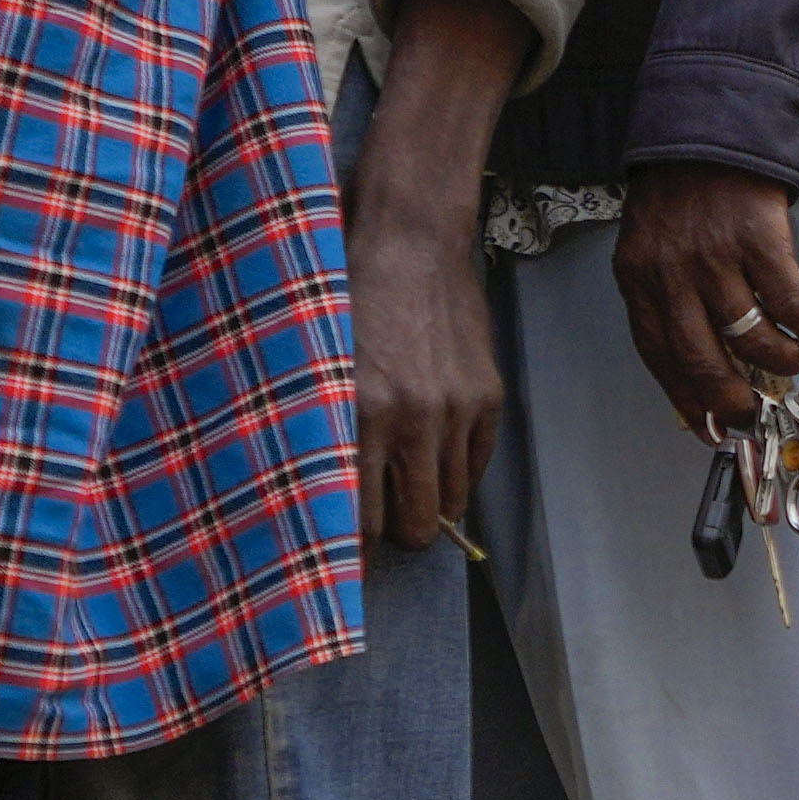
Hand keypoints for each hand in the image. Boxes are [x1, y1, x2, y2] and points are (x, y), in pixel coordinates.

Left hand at [344, 0, 531, 563]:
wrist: (409, 232)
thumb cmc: (345, 289)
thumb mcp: (312, 359)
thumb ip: (313, 427)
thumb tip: (311, 494)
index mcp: (359, 411)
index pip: (361, 519)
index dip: (351, 553)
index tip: (340, 566)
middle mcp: (413, 417)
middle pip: (416, 524)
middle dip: (399, 533)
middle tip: (381, 521)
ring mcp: (456, 407)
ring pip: (452, 501)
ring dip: (430, 501)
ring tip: (408, 484)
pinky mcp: (487, 394)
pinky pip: (478, 464)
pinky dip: (458, 469)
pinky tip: (434, 451)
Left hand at [612, 168, 798, 440]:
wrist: (708, 126)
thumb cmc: (680, 194)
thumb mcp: (651, 246)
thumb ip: (665, 299)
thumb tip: (700, 370)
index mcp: (638, 279)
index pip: (658, 356)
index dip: (687, 398)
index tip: (711, 427)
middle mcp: (670, 273)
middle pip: (701, 358)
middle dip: (731, 397)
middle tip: (754, 413)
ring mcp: (713, 256)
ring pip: (748, 335)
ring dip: (779, 359)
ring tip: (796, 363)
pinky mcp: (755, 237)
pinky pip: (788, 299)